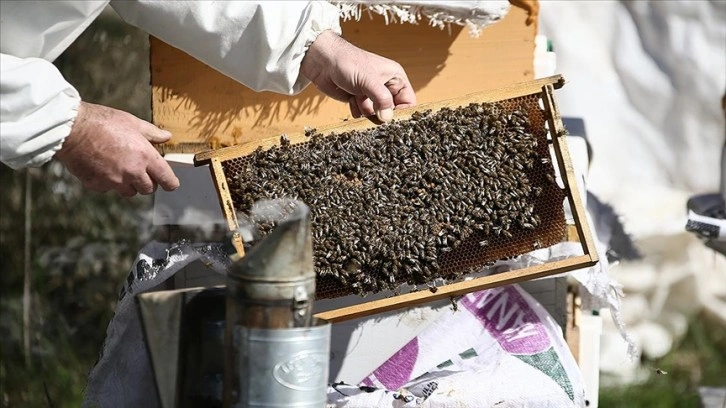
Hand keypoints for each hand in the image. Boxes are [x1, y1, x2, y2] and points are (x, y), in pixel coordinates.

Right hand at [55, 102, 179, 196]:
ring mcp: (114, 181)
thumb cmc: (103, 122)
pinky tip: (103, 167)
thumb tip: (167, 137)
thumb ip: (152, 133)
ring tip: (121, 168)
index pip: (166, 180)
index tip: (170, 183)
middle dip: (148, 182)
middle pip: (148, 189)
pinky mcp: (97, 185)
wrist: (72, 129)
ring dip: (129, 184)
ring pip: (129, 192)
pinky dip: (109, 182)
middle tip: (141, 170)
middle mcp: (132, 172)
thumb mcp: (132, 122)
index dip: (170, 183)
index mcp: (145, 157)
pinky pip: (109, 189)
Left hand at [301, 30, 415, 121]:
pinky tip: (350, 99)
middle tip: (371, 110)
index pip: (408, 101)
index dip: (403, 112)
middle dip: (381, 114)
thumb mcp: (369, 80)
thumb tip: (388, 118)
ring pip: (376, 115)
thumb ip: (382, 99)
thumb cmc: (348, 63)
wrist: (322, 62)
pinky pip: (362, 115)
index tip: (393, 120)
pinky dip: (356, 111)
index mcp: (395, 77)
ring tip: (357, 98)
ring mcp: (371, 94)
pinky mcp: (358, 100)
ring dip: (366, 112)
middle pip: (392, 111)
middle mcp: (386, 86)